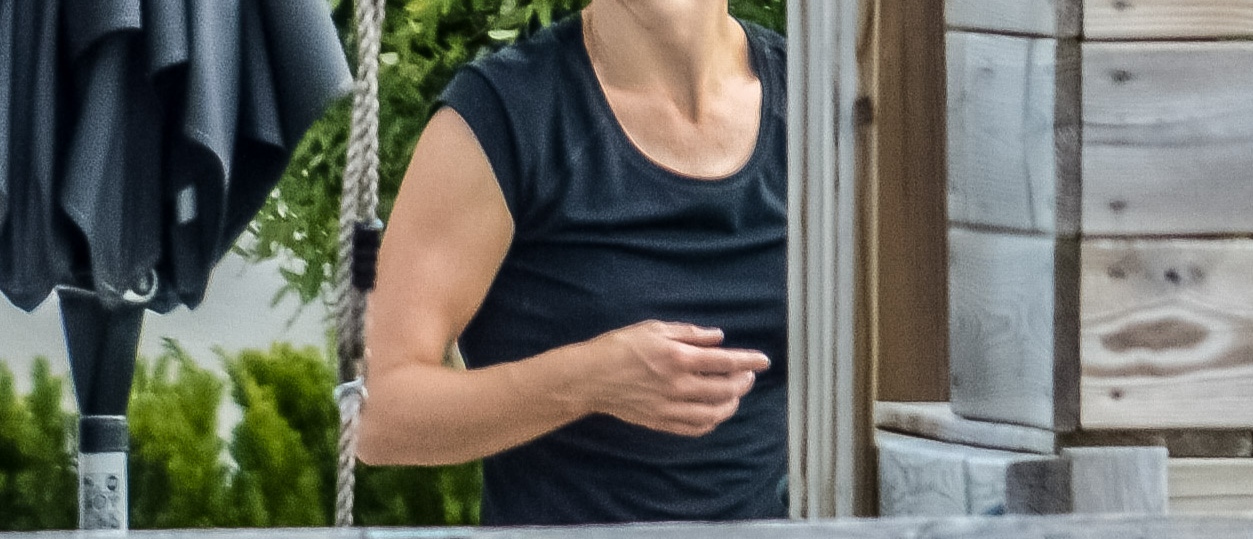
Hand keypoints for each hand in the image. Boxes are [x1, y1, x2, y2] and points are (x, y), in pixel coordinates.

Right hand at [578, 320, 770, 436]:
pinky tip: (715, 413)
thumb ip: (689, 333)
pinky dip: (712, 422)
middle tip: (748, 375)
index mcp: (678, 358)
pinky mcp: (661, 422)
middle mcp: (678, 385)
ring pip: (714, 413)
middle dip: (743, 382)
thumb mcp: (654, 329)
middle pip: (725, 389)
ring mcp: (671, 407)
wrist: (590, 378)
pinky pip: (695, 428)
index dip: (749, 360)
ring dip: (732, 404)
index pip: (725, 361)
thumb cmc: (619, 347)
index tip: (764, 360)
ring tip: (735, 394)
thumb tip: (718, 337)